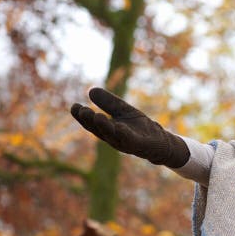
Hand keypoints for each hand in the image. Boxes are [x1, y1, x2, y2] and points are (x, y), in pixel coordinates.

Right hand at [71, 88, 189, 167]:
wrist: (161, 142)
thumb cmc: (140, 128)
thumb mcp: (123, 111)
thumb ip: (109, 102)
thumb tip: (91, 90)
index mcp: (108, 130)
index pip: (92, 124)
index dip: (82, 117)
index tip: (74, 106)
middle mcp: (114, 138)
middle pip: (98, 130)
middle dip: (89, 121)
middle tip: (81, 110)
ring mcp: (126, 143)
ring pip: (112, 135)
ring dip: (104, 127)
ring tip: (96, 115)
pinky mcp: (139, 145)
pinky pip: (130, 140)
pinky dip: (124, 134)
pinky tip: (119, 126)